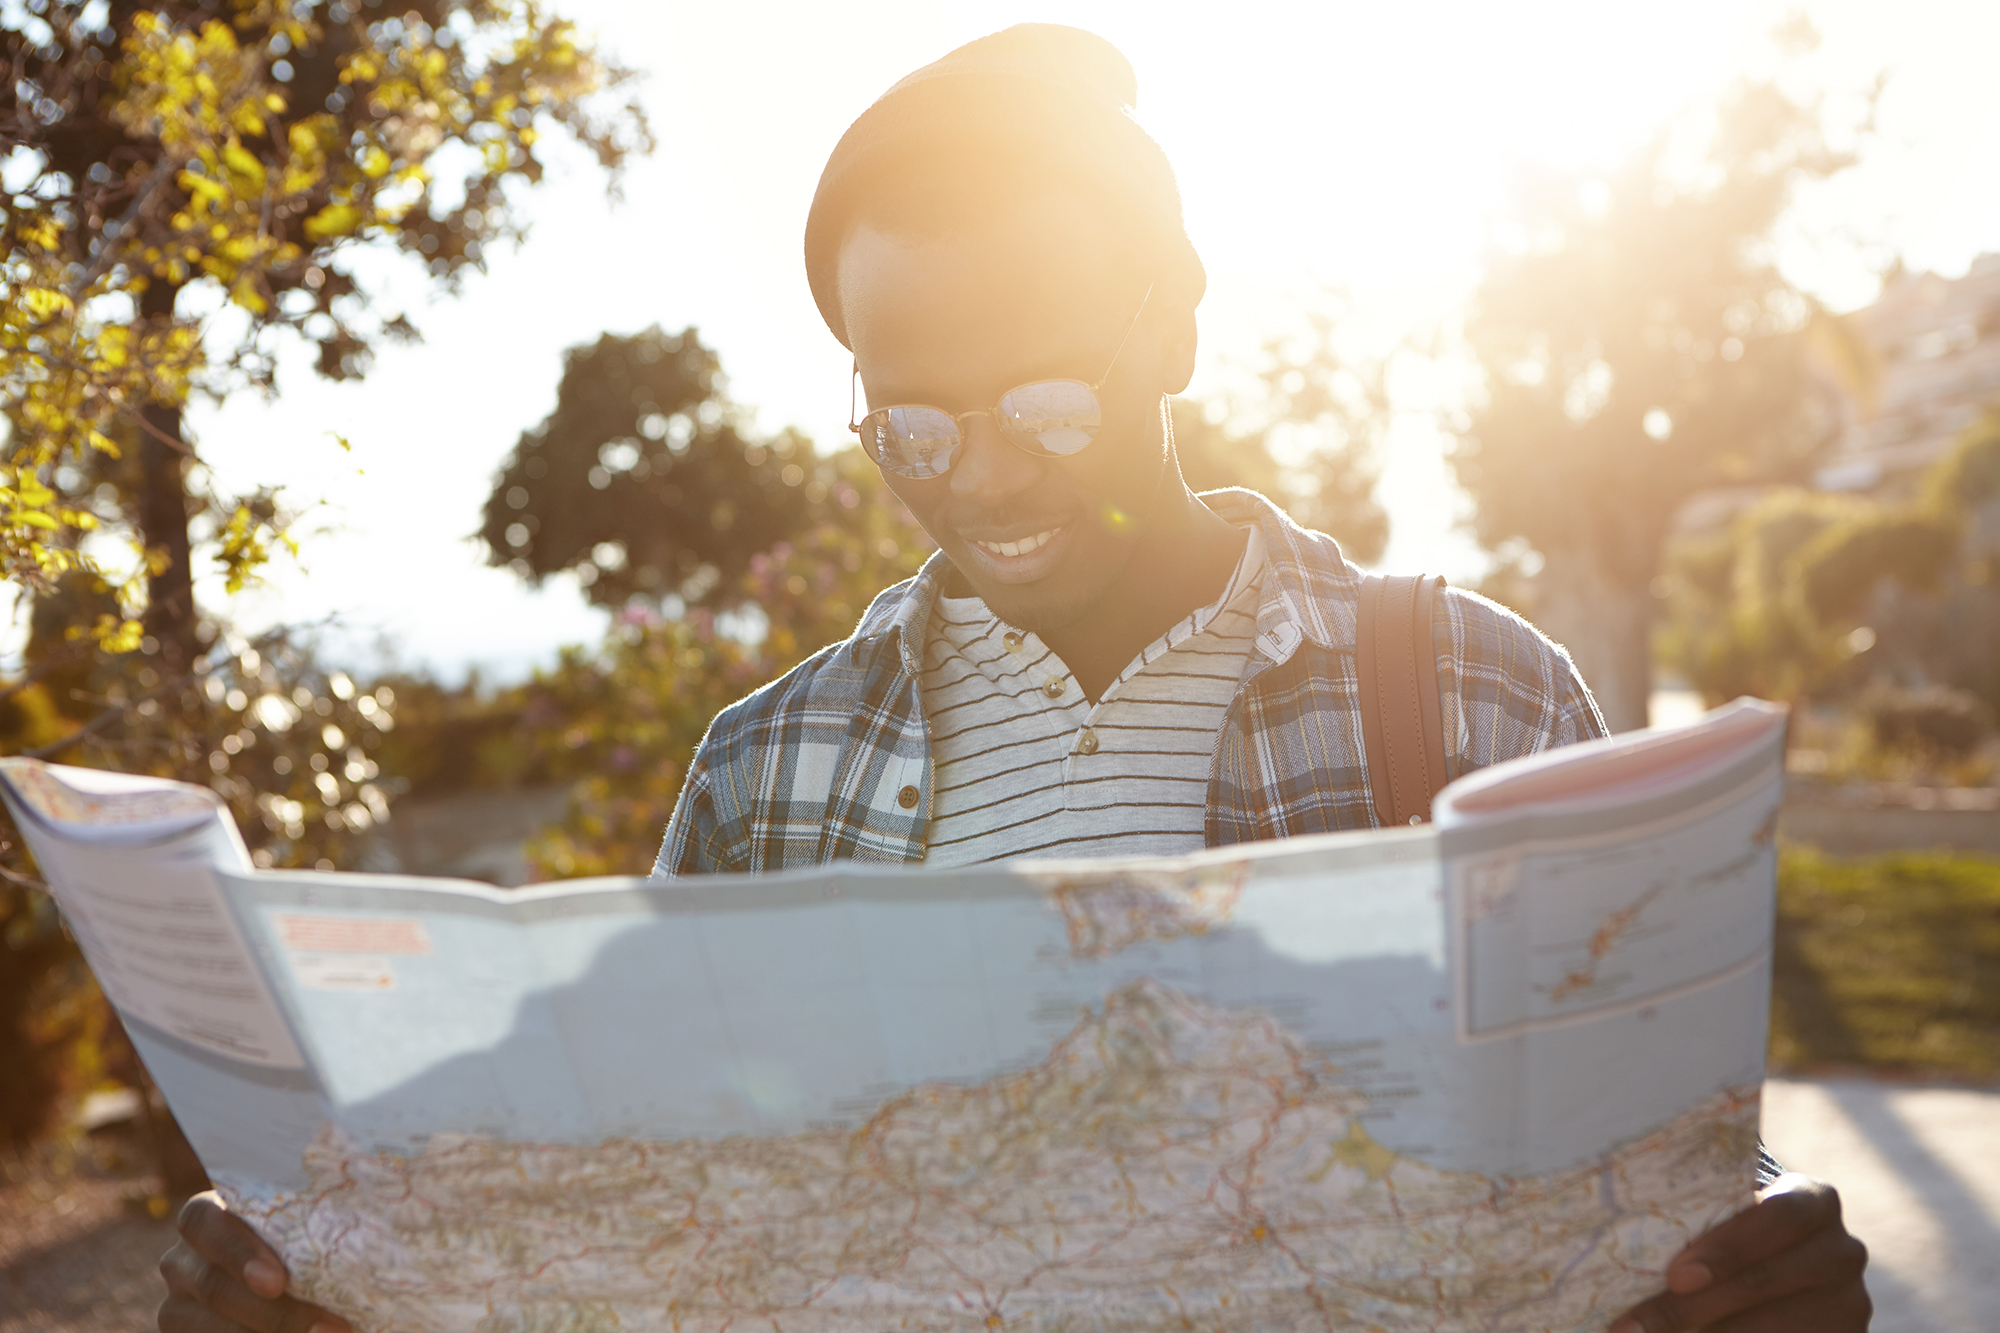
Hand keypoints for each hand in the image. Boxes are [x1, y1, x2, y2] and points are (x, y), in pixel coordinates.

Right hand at [158, 1191, 349, 1332]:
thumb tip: (368, 1240)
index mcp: (205, 1216)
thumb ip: (314, 1229)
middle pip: (215, 1287)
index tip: (277, 1283)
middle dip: (278, 1313)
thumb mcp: (302, 1228)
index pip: (204, 1223)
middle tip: (331, 1327)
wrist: (283, 1282)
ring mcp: (177, 1306)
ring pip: (214, 1328)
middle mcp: (182, 1261)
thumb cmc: (305, 1238)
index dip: (239, 1252)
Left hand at [1612, 1173, 1869, 1330]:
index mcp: (1813, 1199)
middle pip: (1765, 1281)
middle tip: (1636, 1328)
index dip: (1727, 1249)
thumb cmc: (1731, 1226)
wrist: (1777, 1264)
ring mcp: (1850, 1303)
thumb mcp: (1724, 1210)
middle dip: (1694, 1308)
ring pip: (1774, 1328)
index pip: (1778, 1216)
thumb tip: (1605, 1223)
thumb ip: (1695, 1211)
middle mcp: (1842, 1250)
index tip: (1676, 1276)